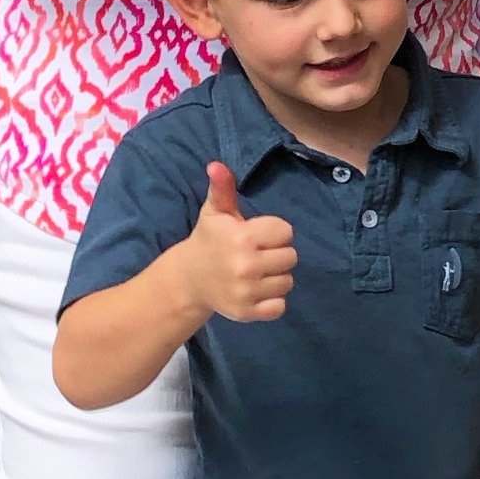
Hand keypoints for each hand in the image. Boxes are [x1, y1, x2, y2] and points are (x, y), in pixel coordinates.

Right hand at [180, 161, 297, 323]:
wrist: (189, 279)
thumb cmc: (209, 240)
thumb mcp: (215, 212)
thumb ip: (222, 188)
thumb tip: (217, 165)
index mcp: (241, 238)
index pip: (286, 232)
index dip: (274, 232)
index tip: (256, 235)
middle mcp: (245, 266)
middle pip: (291, 257)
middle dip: (277, 253)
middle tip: (256, 254)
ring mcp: (246, 292)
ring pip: (288, 281)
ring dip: (276, 277)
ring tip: (255, 272)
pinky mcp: (247, 313)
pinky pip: (280, 306)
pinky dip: (272, 300)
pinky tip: (256, 290)